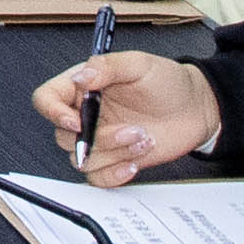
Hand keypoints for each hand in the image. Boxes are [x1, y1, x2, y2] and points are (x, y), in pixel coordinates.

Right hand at [26, 52, 219, 186]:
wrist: (196, 108)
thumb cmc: (167, 82)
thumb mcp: (139, 64)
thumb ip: (107, 66)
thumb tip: (81, 76)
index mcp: (83, 86)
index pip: (47, 99)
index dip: (53, 113)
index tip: (77, 122)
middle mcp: (86, 114)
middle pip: (64, 136)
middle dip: (99, 138)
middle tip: (131, 129)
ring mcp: (99, 140)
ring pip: (83, 159)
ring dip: (115, 153)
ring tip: (143, 137)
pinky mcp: (114, 160)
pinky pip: (97, 178)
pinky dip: (114, 174)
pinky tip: (135, 160)